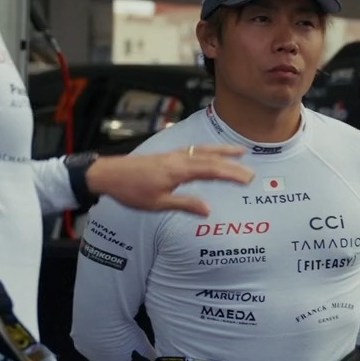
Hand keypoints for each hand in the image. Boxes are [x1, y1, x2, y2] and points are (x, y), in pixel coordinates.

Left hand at [87, 147, 252, 215]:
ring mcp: (172, 155)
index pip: (212, 169)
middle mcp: (178, 159)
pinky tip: (210, 153)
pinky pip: (193, 151)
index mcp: (178, 170)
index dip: (232, 174)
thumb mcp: (158, 203)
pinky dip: (207, 151)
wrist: (108, 175)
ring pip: (203, 150)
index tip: (248, 179)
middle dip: (233, 164)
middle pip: (212, 158)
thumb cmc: (131, 190)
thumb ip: (185, 204)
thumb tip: (207, 209)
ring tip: (239, 151)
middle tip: (251, 171)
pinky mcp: (167, 156)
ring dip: (223, 151)